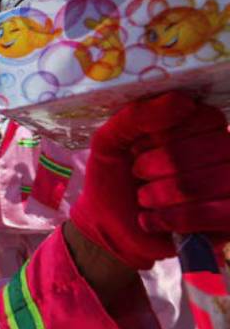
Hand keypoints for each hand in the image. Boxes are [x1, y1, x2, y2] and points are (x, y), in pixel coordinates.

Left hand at [69, 93, 229, 269]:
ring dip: (159, 194)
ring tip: (143, 198)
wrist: (110, 227)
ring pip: (208, 182)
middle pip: (211, 149)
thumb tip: (184, 101)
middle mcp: (226, 154)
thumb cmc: (114, 177)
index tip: (137, 147)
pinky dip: (170, 219)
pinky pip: (215, 216)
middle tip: (138, 174)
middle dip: (160, 165)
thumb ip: (137, 116)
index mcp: (202, 127)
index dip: (166, 134)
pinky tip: (150, 220)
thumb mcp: (110, 141)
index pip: (207, 118)